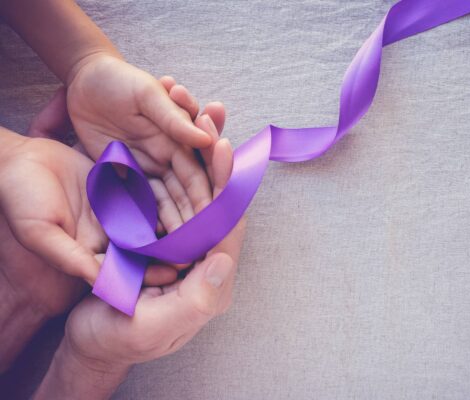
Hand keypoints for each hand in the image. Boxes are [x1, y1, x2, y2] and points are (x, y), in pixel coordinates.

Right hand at [33, 132, 245, 399]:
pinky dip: (174, 175)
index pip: (227, 231)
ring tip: (199, 125)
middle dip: (217, 168)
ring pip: (197, 201)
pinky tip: (172, 147)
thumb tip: (224, 260)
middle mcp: (203, 264)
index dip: (227, 191)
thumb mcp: (152, 327)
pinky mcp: (162, 243)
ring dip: (200, 165)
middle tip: (214, 127)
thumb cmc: (116, 339)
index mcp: (210, 284)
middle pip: (216, 209)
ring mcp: (182, 251)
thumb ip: (194, 299)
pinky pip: (173, 204)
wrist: (88, 344)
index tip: (224, 152)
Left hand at [68, 55, 226, 235]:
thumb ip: (175, 118)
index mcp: (179, 139)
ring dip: (173, 223)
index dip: (205, 196)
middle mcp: (168, 157)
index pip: (197, 173)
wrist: (84, 79)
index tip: (210, 220)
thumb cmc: (120, 80)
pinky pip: (138, 200)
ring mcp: (147, 168)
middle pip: (185, 193)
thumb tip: (206, 141)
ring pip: (165, 201)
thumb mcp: (148, 94)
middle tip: (196, 244)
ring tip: (177, 249)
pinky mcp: (124, 173)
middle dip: (192, 218)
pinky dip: (146, 218)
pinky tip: (151, 238)